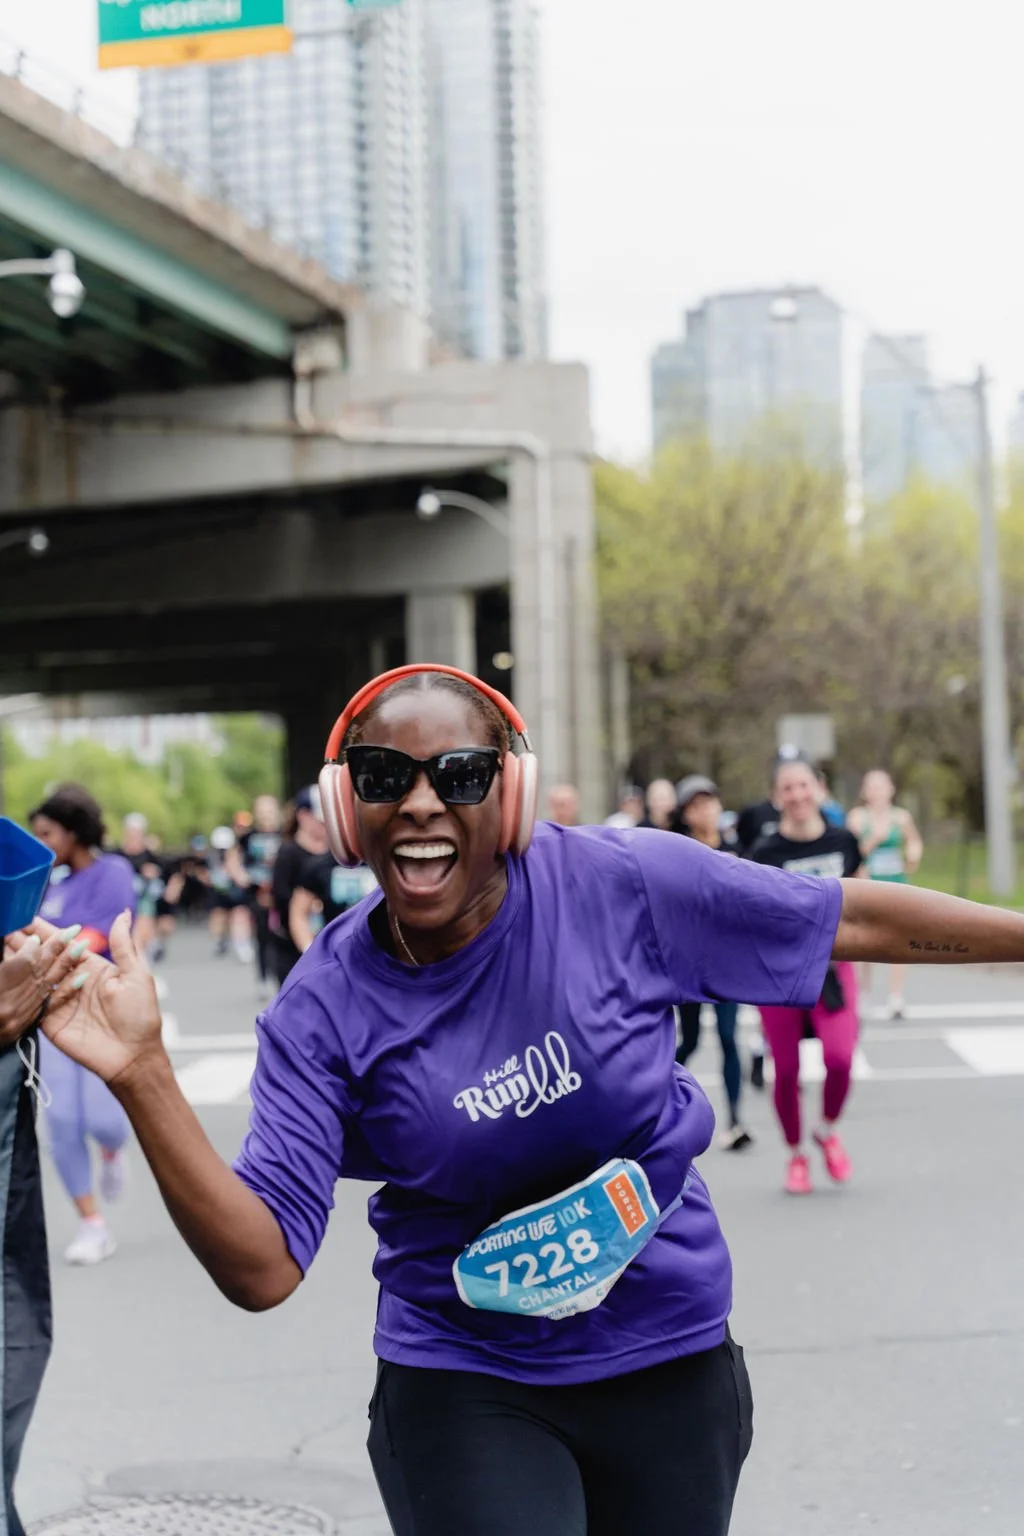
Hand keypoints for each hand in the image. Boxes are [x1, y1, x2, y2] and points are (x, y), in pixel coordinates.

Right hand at [6, 913, 163, 1086]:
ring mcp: (60, 1001)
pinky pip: (34, 1001)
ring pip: (35, 977)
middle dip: (26, 942)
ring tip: (1, 943)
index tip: (27, 917)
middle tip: (6, 925)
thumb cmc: (141, 1016)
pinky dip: (21, 988)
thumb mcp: (136, 976)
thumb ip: (123, 946)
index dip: (47, 931)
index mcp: (92, 968)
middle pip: (46, 958)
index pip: (65, 945)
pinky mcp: (50, 1021)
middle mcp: (73, 982)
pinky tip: (8, 974)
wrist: (133, 1056)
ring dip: (19, 961)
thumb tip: (123, 914)